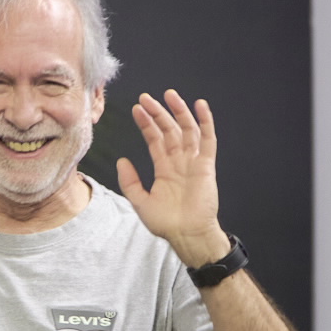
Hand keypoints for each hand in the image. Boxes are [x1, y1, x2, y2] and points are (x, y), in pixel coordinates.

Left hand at [117, 90, 229, 265]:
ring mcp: (194, 162)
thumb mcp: (140, 201)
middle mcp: (179, 161)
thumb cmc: (166, 223)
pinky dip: (206, 122)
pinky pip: (208, 140)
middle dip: (158, 113)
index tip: (137, 109)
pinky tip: (200, 106)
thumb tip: (122, 161)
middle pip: (169, 130)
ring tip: (169, 95)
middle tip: (146, 97)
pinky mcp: (206, 166)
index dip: (146, 124)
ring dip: (179, 112)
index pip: (155, 140)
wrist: (187, 234)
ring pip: (187, 130)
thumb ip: (130, 181)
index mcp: (164, 168)